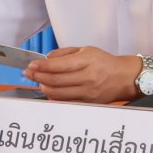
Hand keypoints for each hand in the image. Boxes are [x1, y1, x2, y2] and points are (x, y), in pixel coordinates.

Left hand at [23, 46, 139, 102]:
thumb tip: (46, 58)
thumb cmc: (104, 62)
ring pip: (58, 93)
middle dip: (38, 77)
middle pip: (55, 81)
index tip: (31, 65)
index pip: (58, 66)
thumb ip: (64, 53)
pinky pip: (66, 102)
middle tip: (28, 74)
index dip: (41, 66)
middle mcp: (88, 77)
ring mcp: (88, 92)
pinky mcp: (88, 103)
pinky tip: (48, 90)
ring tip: (38, 82)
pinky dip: (54, 96)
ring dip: (43, 88)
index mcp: (87, 61)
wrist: (124, 77)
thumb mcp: (85, 50)